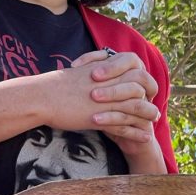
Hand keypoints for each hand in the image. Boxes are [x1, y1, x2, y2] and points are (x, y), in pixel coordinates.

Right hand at [0, 50, 160, 150]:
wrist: (41, 97)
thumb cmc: (55, 84)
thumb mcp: (78, 68)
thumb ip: (95, 62)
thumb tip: (103, 58)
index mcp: (105, 69)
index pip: (135, 69)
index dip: (144, 77)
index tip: (146, 87)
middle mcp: (109, 83)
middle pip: (141, 85)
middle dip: (151, 95)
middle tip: (155, 103)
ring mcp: (106, 101)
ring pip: (137, 106)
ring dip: (148, 114)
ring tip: (155, 120)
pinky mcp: (101, 118)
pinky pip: (125, 125)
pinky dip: (137, 131)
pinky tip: (144, 136)